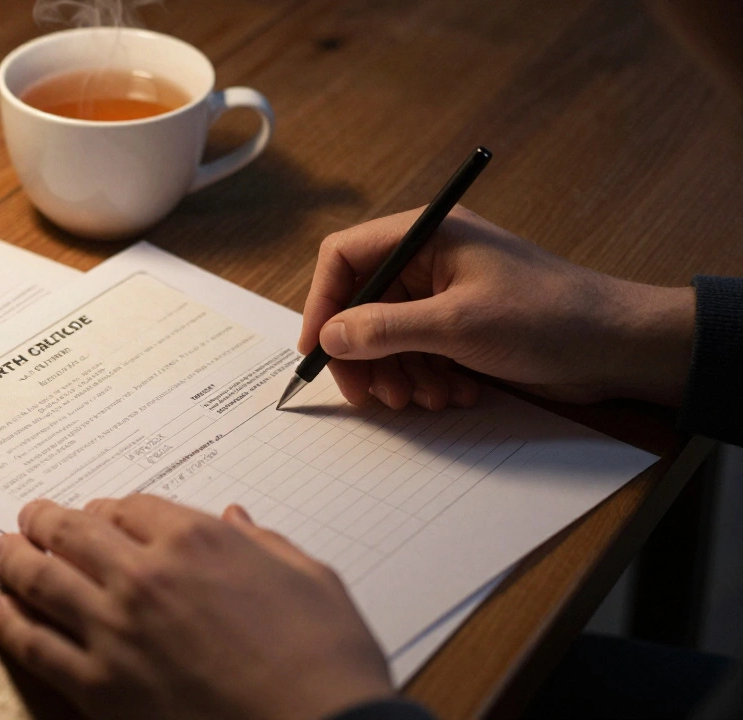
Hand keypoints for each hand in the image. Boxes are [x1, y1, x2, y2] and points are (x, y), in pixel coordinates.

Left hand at [0, 496, 393, 719]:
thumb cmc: (326, 661)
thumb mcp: (311, 578)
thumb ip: (264, 543)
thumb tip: (237, 519)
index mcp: (198, 542)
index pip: (131, 506)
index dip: (111, 507)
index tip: (101, 513)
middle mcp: (145, 578)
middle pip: (74, 533)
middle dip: (46, 520)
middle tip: (31, 517)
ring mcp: (115, 633)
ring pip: (42, 581)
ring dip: (16, 560)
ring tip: (3, 550)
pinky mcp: (99, 689)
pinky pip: (36, 647)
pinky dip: (10, 624)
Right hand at [300, 206, 694, 408]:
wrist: (617, 346)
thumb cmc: (548, 317)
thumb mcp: (457, 324)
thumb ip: (385, 329)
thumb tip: (330, 336)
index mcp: (426, 235)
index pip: (346, 257)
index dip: (323, 303)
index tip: (318, 350)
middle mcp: (430, 259)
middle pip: (362, 304)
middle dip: (364, 353)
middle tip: (371, 395)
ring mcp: (445, 294)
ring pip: (388, 336)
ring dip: (398, 373)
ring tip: (424, 398)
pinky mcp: (461, 327)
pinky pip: (418, 353)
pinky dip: (426, 377)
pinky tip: (452, 394)